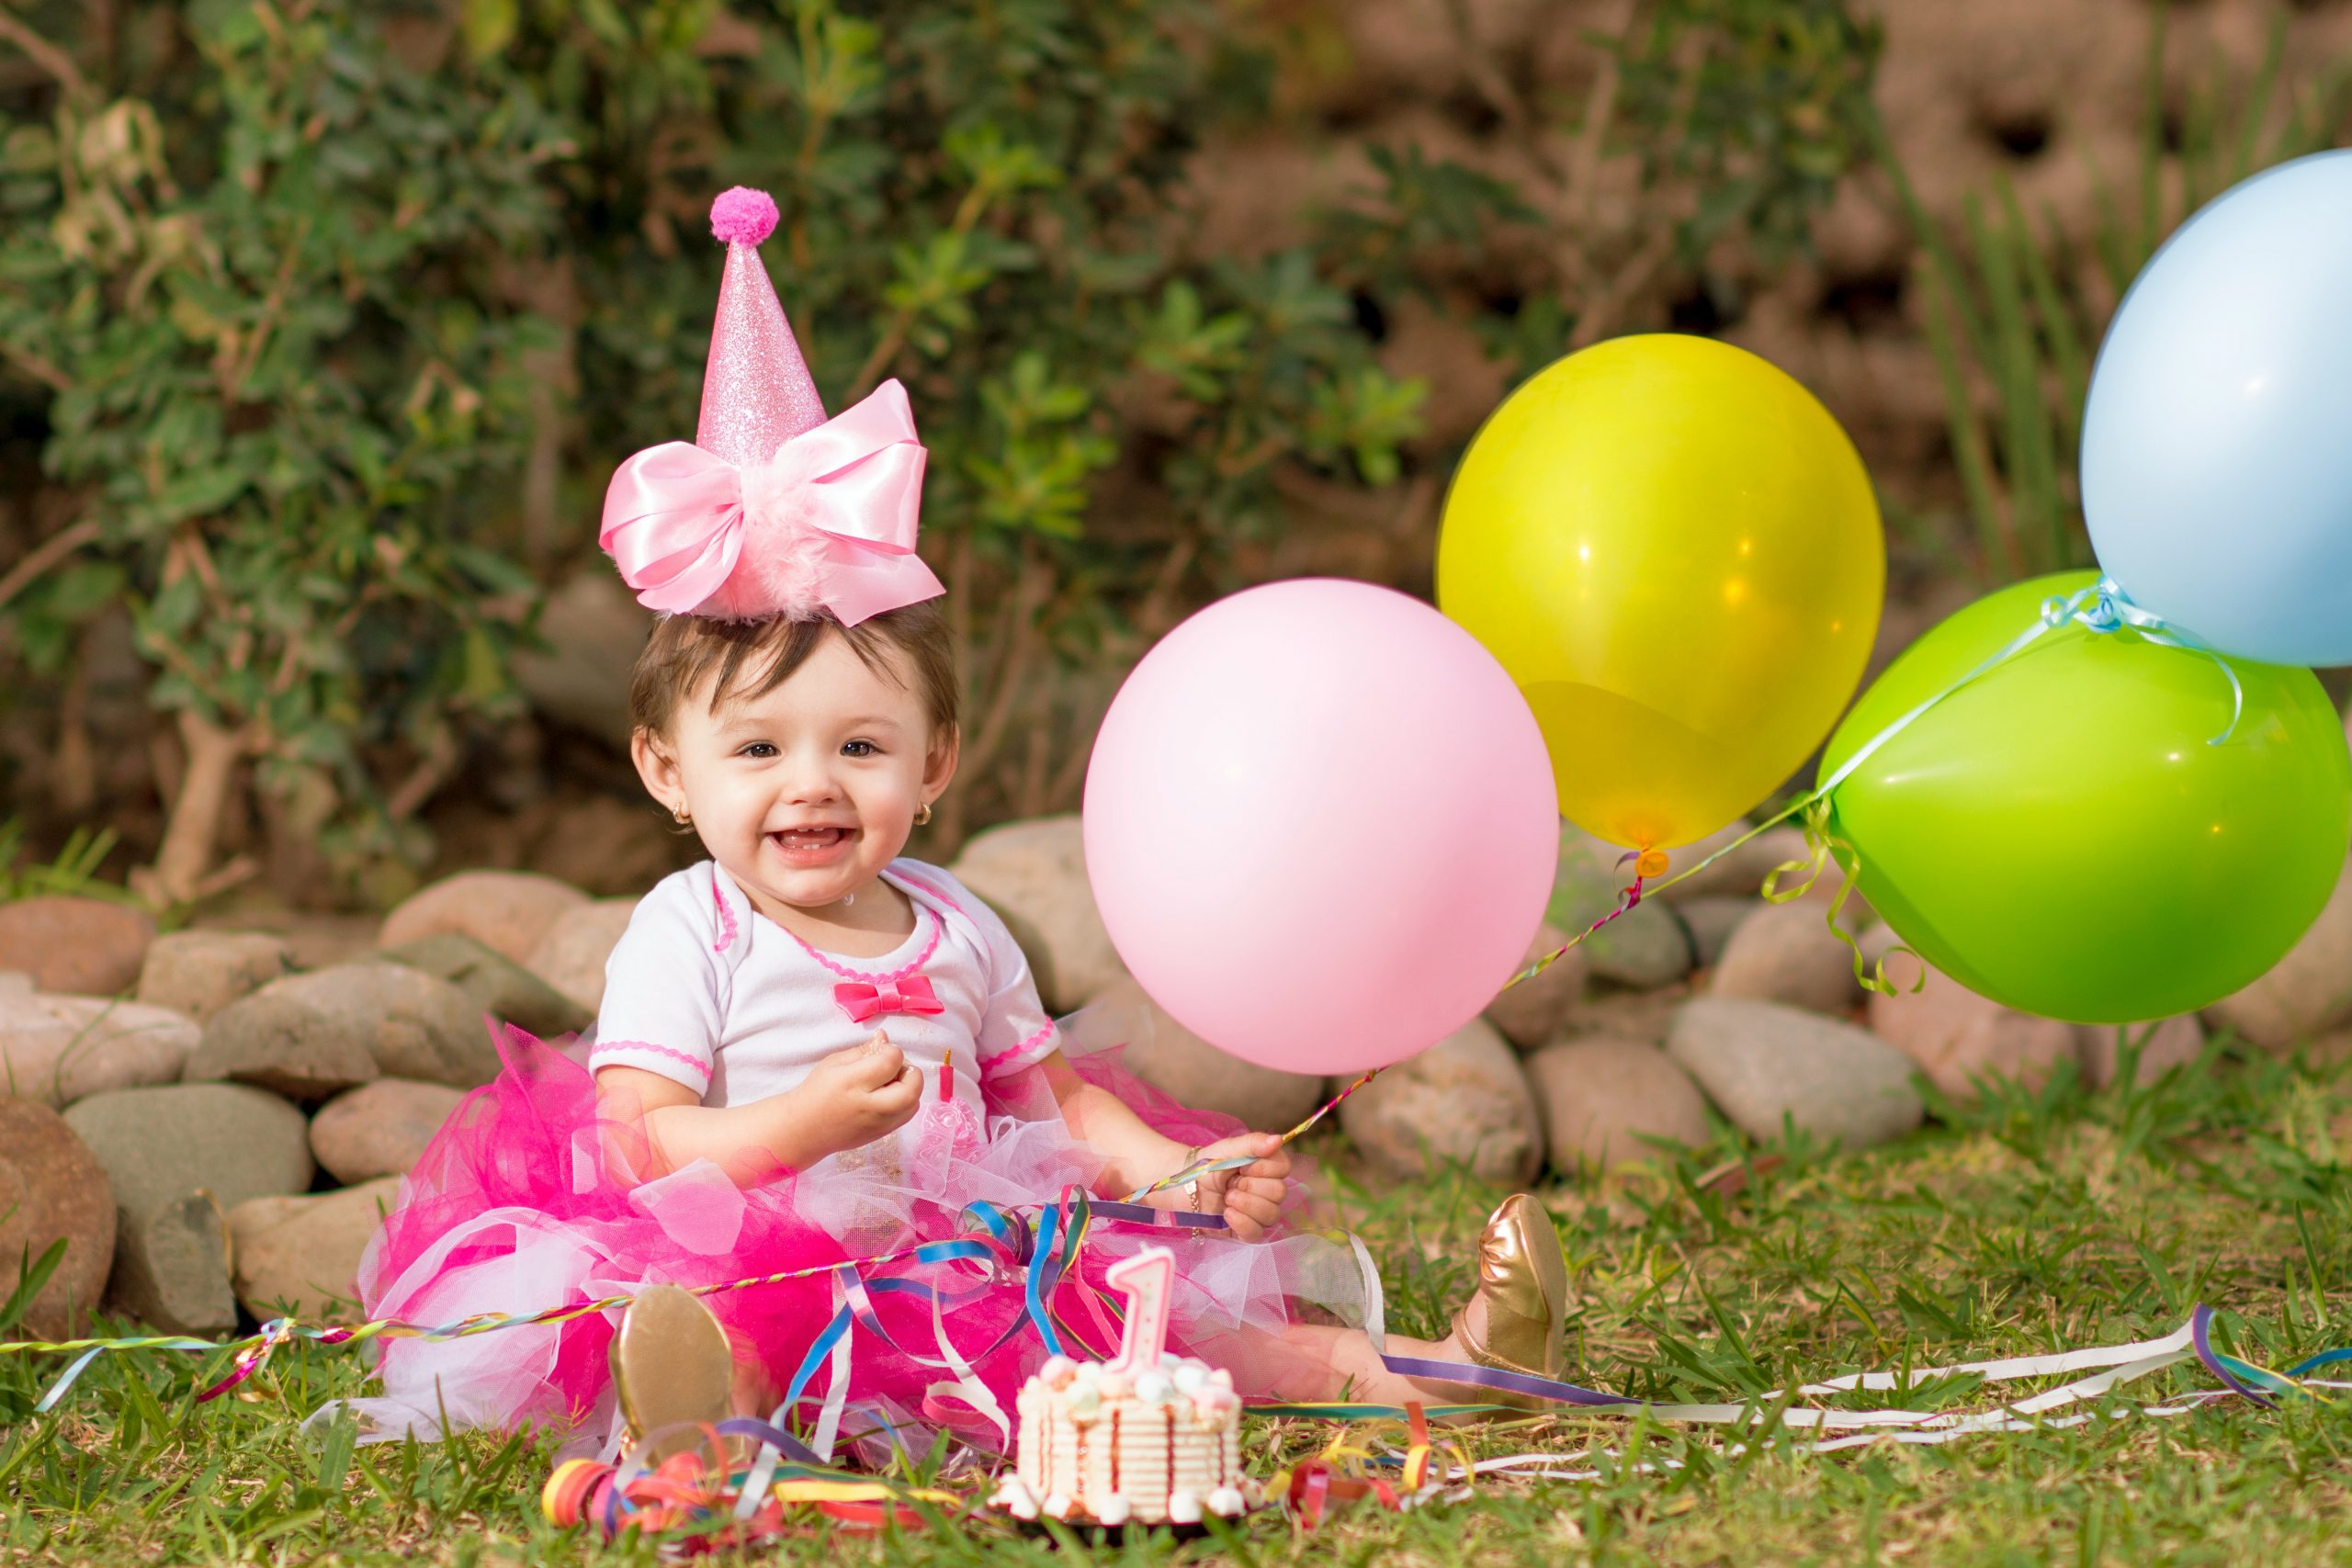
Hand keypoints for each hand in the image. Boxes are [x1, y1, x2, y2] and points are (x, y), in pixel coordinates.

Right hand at [800, 1031, 922, 1151]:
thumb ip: (863, 1050)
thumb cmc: (817, 1091)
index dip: (891, 1051)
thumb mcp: (835, 1063)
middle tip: (892, 1068)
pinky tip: (886, 1096)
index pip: (891, 1061)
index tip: (881, 1051)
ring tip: (889, 1083)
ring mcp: (878, 1125)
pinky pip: (905, 1115)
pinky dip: (904, 1102)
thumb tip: (885, 1037)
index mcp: (853, 1082)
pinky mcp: (882, 1135)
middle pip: (911, 1087)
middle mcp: (869, 1106)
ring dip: (909, 1087)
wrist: (804, 1130)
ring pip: (913, 1103)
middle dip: (909, 1071)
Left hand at [1189, 1133, 1288, 1243]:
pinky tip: (1227, 1213)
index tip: (1243, 1167)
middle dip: (1251, 1186)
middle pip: (1279, 1193)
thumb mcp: (1229, 1148)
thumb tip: (1278, 1140)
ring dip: (1246, 1204)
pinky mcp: (1247, 1232)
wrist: (1186, 1186)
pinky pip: (1257, 1233)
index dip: (1263, 1168)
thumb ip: (1253, 1142)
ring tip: (1227, 1197)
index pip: (1284, 1168)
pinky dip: (1242, 1222)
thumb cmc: (1209, 1164)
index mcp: (1268, 1168)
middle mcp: (1268, 1192)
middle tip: (1231, 1183)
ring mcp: (1260, 1213)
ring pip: (1271, 1214)